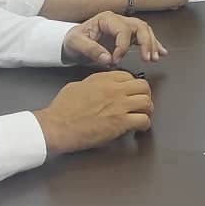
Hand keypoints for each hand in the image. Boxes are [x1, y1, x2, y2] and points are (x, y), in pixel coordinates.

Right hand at [32, 71, 154, 154]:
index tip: (130, 93)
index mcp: (104, 79)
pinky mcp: (120, 123)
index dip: (132, 86)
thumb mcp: (77, 86)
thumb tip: (100, 87)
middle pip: (143, 86)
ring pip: (147, 102)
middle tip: (141, 104)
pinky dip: (144, 125)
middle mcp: (115, 90)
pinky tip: (139, 128)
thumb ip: (94, 83)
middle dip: (144, 95)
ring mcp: (119, 106)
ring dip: (147, 110)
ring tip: (142, 116)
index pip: (129, 76)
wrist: (57, 126)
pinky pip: (143, 121)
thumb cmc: (62, 109)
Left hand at [63, 11, 167, 66]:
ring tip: (154, 58)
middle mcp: (118, 20)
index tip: (115, 60)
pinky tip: (161, 53)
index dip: (122, 47)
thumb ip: (91, 50)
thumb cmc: (72, 40)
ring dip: (152, 44)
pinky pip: (144, 37)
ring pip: (145, 31)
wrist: (70, 42)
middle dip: (146, 42)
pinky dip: (153, 45)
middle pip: (139, 27)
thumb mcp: (76, 44)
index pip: (123, 30)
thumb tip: (108, 59)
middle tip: (147, 58)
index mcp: (106, 19)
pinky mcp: (127, 36)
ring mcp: (124, 27)